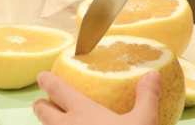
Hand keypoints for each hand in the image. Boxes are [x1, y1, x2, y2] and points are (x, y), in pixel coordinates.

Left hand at [33, 71, 160, 124]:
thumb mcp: (143, 123)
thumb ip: (146, 98)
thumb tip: (152, 75)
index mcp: (82, 112)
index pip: (58, 90)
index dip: (48, 81)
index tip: (42, 76)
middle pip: (43, 112)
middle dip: (41, 105)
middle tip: (42, 102)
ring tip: (56, 124)